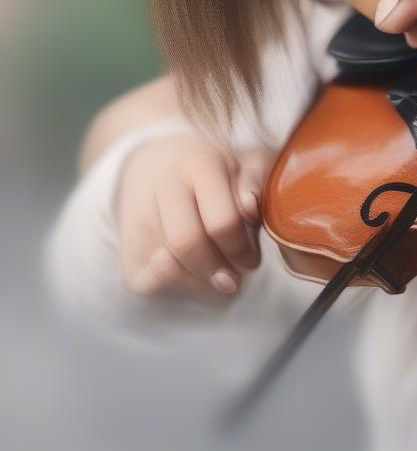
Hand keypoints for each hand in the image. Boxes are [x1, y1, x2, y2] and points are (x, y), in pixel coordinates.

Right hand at [114, 132, 271, 302]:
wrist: (154, 167)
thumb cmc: (213, 171)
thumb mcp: (244, 163)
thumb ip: (256, 180)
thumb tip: (250, 207)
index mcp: (198, 164)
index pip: (221, 220)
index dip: (242, 249)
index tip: (252, 260)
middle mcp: (162, 186)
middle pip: (189, 244)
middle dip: (219, 269)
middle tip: (236, 277)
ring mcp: (138, 217)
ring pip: (169, 267)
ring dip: (201, 282)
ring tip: (219, 275)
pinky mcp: (127, 250)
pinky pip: (152, 282)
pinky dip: (179, 286)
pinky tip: (196, 275)